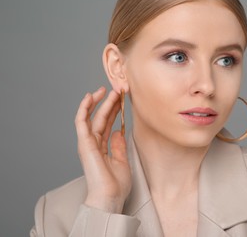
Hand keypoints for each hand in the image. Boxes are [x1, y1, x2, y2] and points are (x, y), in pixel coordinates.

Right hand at [75, 87, 130, 212]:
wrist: (109, 198)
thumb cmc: (115, 185)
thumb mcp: (121, 161)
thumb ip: (118, 146)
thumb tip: (118, 132)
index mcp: (103, 148)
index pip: (108, 124)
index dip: (114, 110)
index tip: (123, 99)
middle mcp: (94, 144)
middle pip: (101, 118)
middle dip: (110, 103)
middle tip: (119, 89)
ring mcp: (88, 143)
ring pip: (93, 117)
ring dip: (101, 102)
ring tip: (110, 90)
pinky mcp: (84, 143)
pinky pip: (81, 122)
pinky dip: (84, 108)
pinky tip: (90, 97)